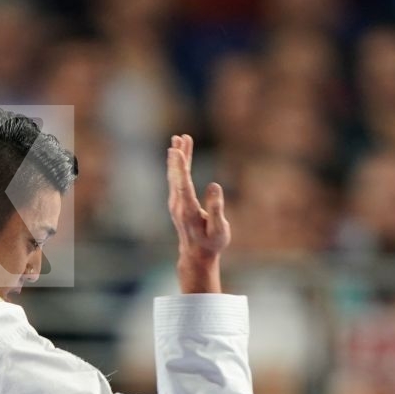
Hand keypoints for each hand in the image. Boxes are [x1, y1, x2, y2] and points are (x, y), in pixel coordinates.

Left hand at [167, 134, 228, 292]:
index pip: (183, 184)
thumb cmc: (211, 243)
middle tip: (179, 138)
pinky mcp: (177, 202)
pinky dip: (179, 165)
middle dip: (178, 156)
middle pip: (177, 176)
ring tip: (179, 138)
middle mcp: (178, 205)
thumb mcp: (219, 229)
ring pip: (175, 175)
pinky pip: (177, 179)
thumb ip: (216, 208)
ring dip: (178, 157)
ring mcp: (176, 203)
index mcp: (188, 210)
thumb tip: (214, 186)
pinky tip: (181, 154)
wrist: (196, 255)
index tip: (176, 151)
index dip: (180, 167)